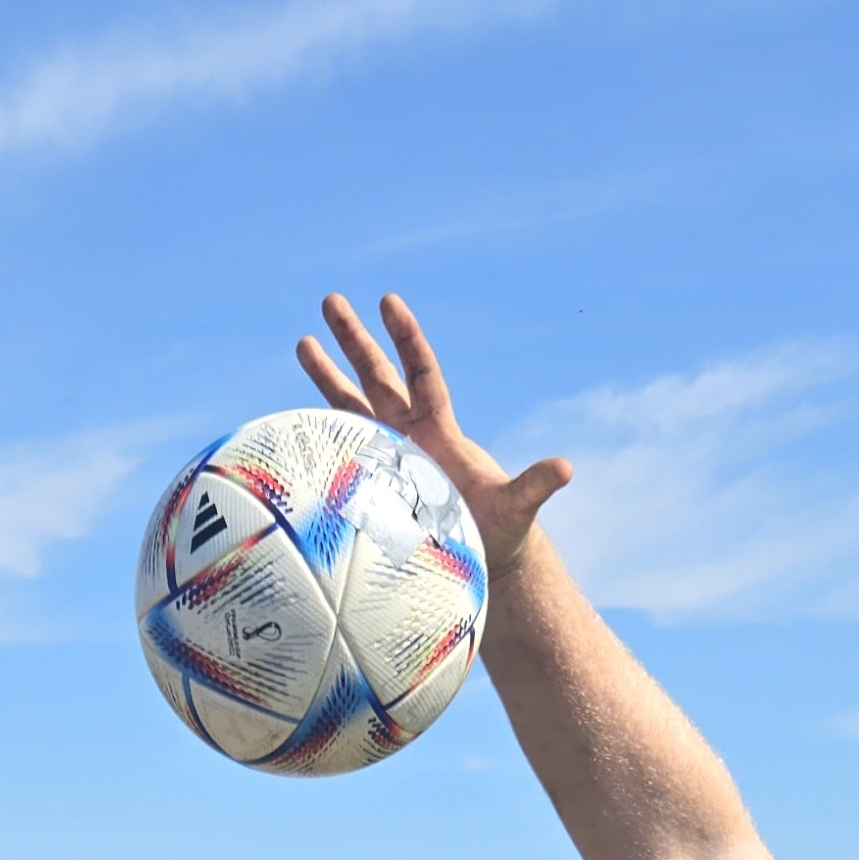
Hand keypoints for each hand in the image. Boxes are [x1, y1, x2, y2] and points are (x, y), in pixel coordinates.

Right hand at [298, 293, 575, 570]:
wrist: (480, 559)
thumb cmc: (498, 534)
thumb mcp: (515, 507)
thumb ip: (533, 486)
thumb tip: (564, 468)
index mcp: (439, 432)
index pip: (420, 374)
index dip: (406, 339)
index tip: (388, 301)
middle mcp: (410, 434)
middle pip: (378, 376)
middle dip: (354, 339)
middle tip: (330, 300)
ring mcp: (388, 455)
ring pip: (352, 405)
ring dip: (327, 376)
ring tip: (303, 341)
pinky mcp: (372, 482)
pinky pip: (340, 449)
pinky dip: (319, 433)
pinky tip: (294, 418)